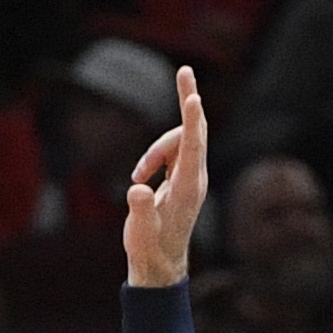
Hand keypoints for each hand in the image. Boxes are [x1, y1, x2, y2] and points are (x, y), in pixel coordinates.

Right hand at [124, 66, 209, 287]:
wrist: (160, 261)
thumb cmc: (149, 247)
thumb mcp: (140, 230)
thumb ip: (139, 209)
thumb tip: (137, 188)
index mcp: (188, 188)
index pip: (193, 146)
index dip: (192, 120)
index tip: (193, 95)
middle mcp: (196, 179)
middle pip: (193, 132)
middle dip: (188, 101)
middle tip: (185, 70)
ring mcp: (191, 177)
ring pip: (176, 142)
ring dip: (152, 151)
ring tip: (137, 177)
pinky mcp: (183, 178)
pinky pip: (172, 152)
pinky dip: (153, 157)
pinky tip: (140, 176)